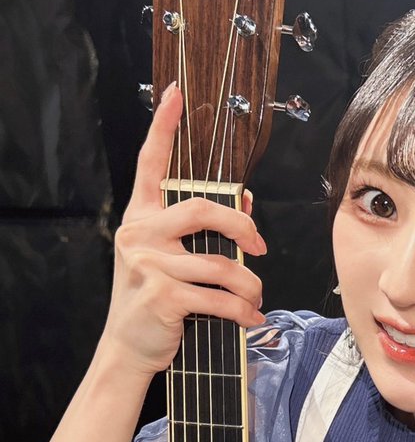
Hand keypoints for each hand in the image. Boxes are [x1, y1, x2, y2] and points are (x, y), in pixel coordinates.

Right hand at [101, 84, 266, 376]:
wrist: (128, 348)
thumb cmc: (155, 301)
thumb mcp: (172, 261)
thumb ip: (203, 232)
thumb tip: (247, 202)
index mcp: (141, 218)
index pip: (150, 164)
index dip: (163, 127)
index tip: (175, 94)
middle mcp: (140, 233)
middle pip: (202, 208)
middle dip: (241, 227)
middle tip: (260, 247)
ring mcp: (148, 264)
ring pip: (220, 264)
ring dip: (248, 285)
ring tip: (254, 299)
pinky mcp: (161, 295)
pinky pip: (219, 298)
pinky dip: (242, 311)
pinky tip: (250, 319)